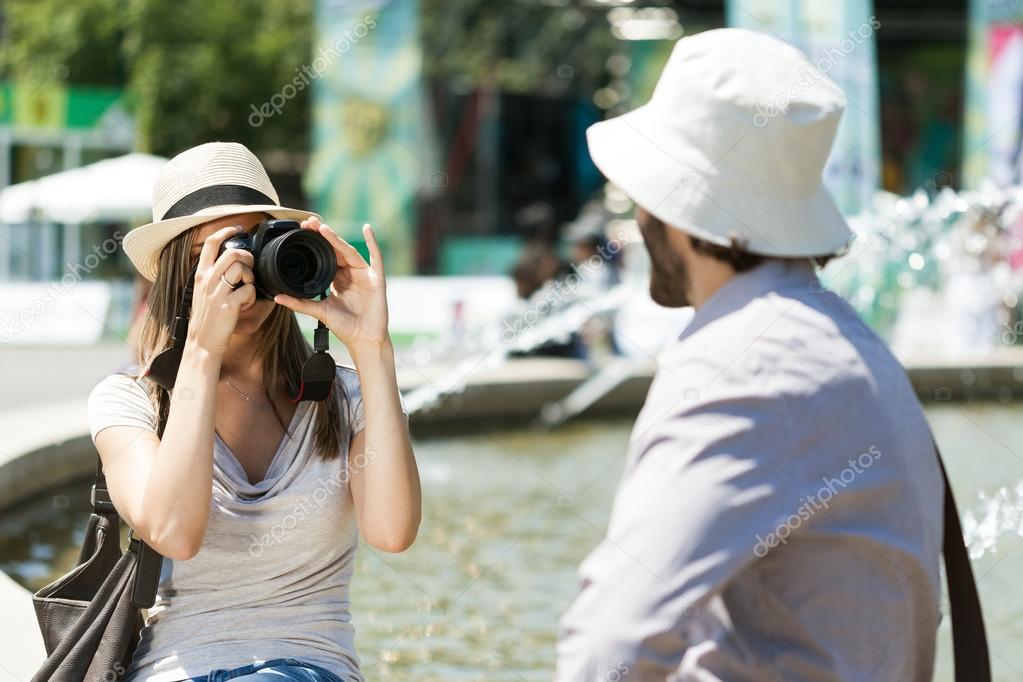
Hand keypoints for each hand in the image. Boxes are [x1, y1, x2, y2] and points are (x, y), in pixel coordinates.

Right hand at [188, 225, 255, 356]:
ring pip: (242, 269)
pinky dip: (252, 296)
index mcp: (201, 274)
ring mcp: (217, 293)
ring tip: (247, 288)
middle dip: (247, 257)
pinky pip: (249, 291)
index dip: (226, 231)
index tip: (238, 229)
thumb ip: (213, 275)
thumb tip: (232, 262)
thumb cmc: (206, 316)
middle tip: (250, 268)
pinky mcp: (228, 306)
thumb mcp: (203, 291)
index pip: (210, 243)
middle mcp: (207, 280)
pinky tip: (246, 303)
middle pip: (232, 253)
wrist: (202, 341)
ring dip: (250, 277)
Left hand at [273, 217, 389, 351]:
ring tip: (324, 229)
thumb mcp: (319, 311)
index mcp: (337, 279)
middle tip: (309, 223)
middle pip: (336, 250)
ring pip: (350, 252)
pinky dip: (373, 242)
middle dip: (323, 237)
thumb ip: (299, 303)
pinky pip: (376, 257)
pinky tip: (368, 229)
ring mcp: (364, 275)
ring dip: (337, 239)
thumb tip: (277, 297)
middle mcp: (350, 274)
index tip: (302, 231)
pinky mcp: (377, 279)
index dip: (315, 243)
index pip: (325, 256)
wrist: (363, 340)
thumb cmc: (345, 327)